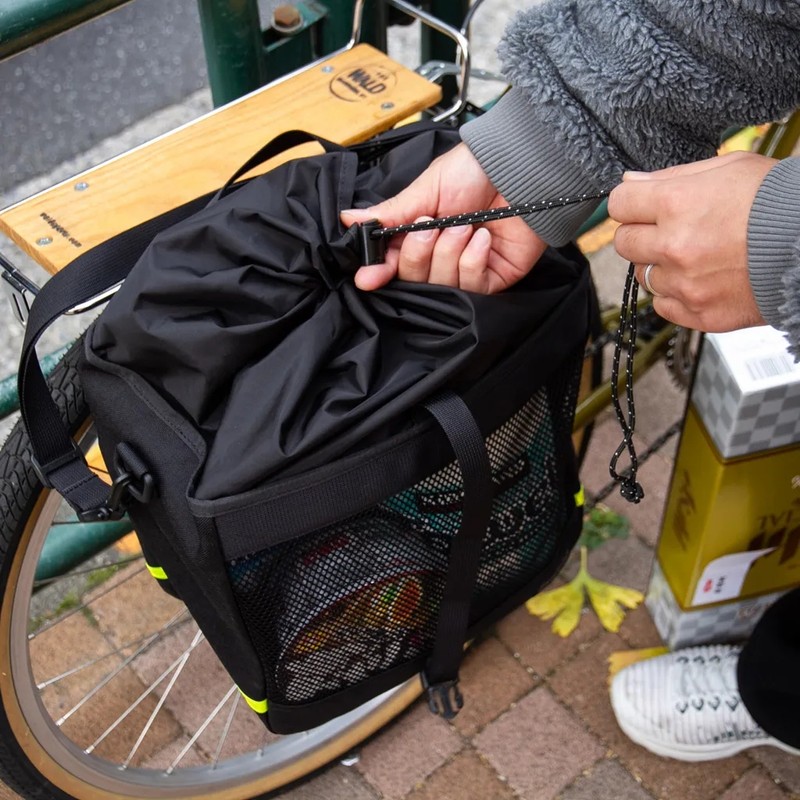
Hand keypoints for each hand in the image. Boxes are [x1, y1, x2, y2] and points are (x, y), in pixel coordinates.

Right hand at [341, 142, 546, 292]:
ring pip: (441, 284)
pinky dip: (472, 260)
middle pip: (413, 279)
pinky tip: (483, 237)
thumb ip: (390, 213)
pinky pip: (470, 285)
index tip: (368, 276)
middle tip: (432, 225)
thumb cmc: (475, 172)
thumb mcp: (425, 189)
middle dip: (419, 252)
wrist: (521, 170)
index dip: (379, 271)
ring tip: (465, 225)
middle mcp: (441, 256)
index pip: (393, 264)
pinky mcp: (492, 280)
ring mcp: (467, 271)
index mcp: (420, 234)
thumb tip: (347, 219)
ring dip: (449, 251)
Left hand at [608, 152, 776, 331]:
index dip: (631, 202)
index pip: (620, 203)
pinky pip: (662, 305)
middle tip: (670, 230)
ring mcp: (686, 284)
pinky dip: (675, 294)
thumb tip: (630, 180)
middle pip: (624, 242)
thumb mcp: (729, 168)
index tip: (641, 205)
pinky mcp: (699, 313)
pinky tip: (701, 278)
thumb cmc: (778, 201)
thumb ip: (672, 176)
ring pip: (643, 275)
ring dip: (660, 265)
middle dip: (641, 233)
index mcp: (677, 204)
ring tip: (696, 254)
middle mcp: (675, 247)